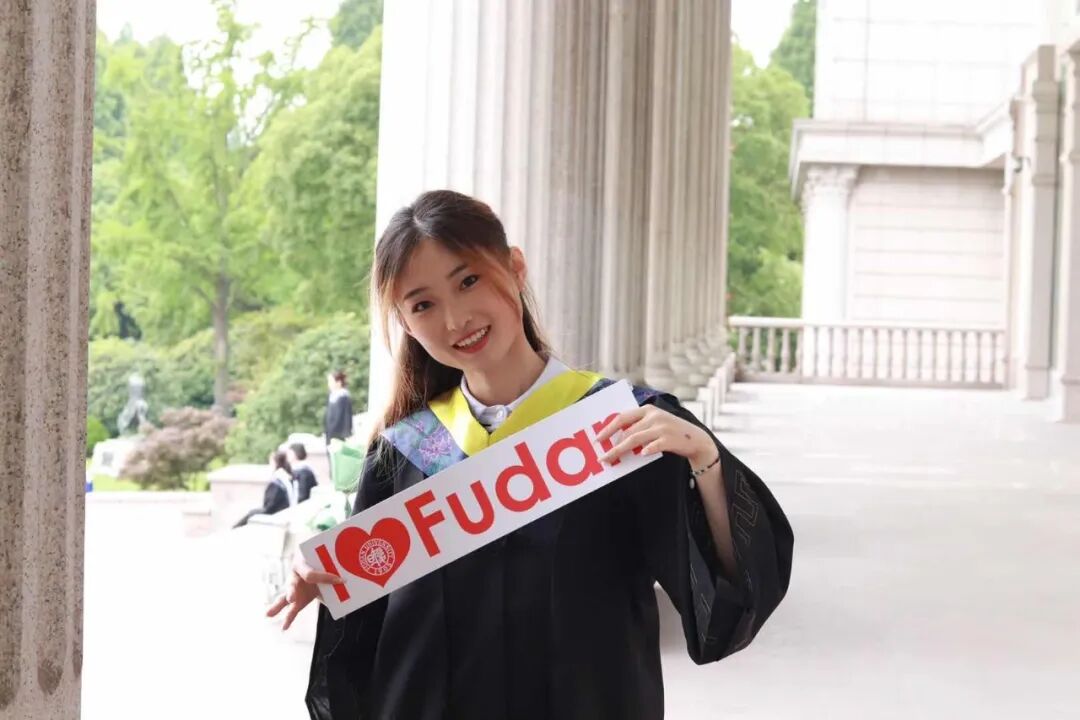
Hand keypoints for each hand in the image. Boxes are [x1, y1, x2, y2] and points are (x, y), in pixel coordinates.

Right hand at [266, 553, 343, 630]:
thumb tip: (347, 574)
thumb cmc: (321, 555)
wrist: (314, 557)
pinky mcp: (296, 598)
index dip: (325, 578)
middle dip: (293, 592)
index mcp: (300, 561)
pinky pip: (290, 609)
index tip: (340, 580)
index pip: (310, 574)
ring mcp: (293, 587)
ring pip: (284, 598)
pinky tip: (284, 628)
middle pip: (292, 585)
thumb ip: (333, 563)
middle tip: (292, 598)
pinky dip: (288, 619)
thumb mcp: (326, 556)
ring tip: (268, 614)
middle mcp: (295, 575)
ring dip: (279, 606)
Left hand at [595, 405, 715, 468]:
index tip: (598, 439)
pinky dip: (646, 450)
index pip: (622, 417)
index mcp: (647, 410)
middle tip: (602, 457)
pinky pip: (654, 445)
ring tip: (611, 460)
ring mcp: (662, 427)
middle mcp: (653, 416)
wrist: (696, 439)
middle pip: (626, 431)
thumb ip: (638, 427)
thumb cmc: (671, 432)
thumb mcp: (655, 423)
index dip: (608, 428)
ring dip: (620, 451)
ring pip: (635, 439)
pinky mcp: (670, 438)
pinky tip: (640, 456)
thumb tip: (616, 439)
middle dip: (612, 445)